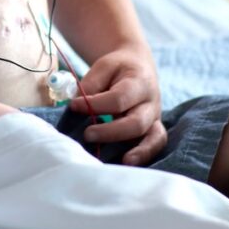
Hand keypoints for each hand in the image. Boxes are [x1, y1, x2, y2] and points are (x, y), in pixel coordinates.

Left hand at [69, 46, 165, 165]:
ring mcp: (154, 118)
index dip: (95, 105)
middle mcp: (151, 103)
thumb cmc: (118, 68)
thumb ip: (91, 85)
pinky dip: (144, 155)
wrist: (138, 65)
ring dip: (139, 152)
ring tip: (123, 162)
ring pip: (153, 138)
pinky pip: (154, 144)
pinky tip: (126, 163)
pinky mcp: (152, 130)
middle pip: (136, 123)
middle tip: (87, 135)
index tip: (73, 106)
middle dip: (111, 132)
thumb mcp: (104, 66)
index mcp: (139, 82)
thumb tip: (78, 107)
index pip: (118, 98)